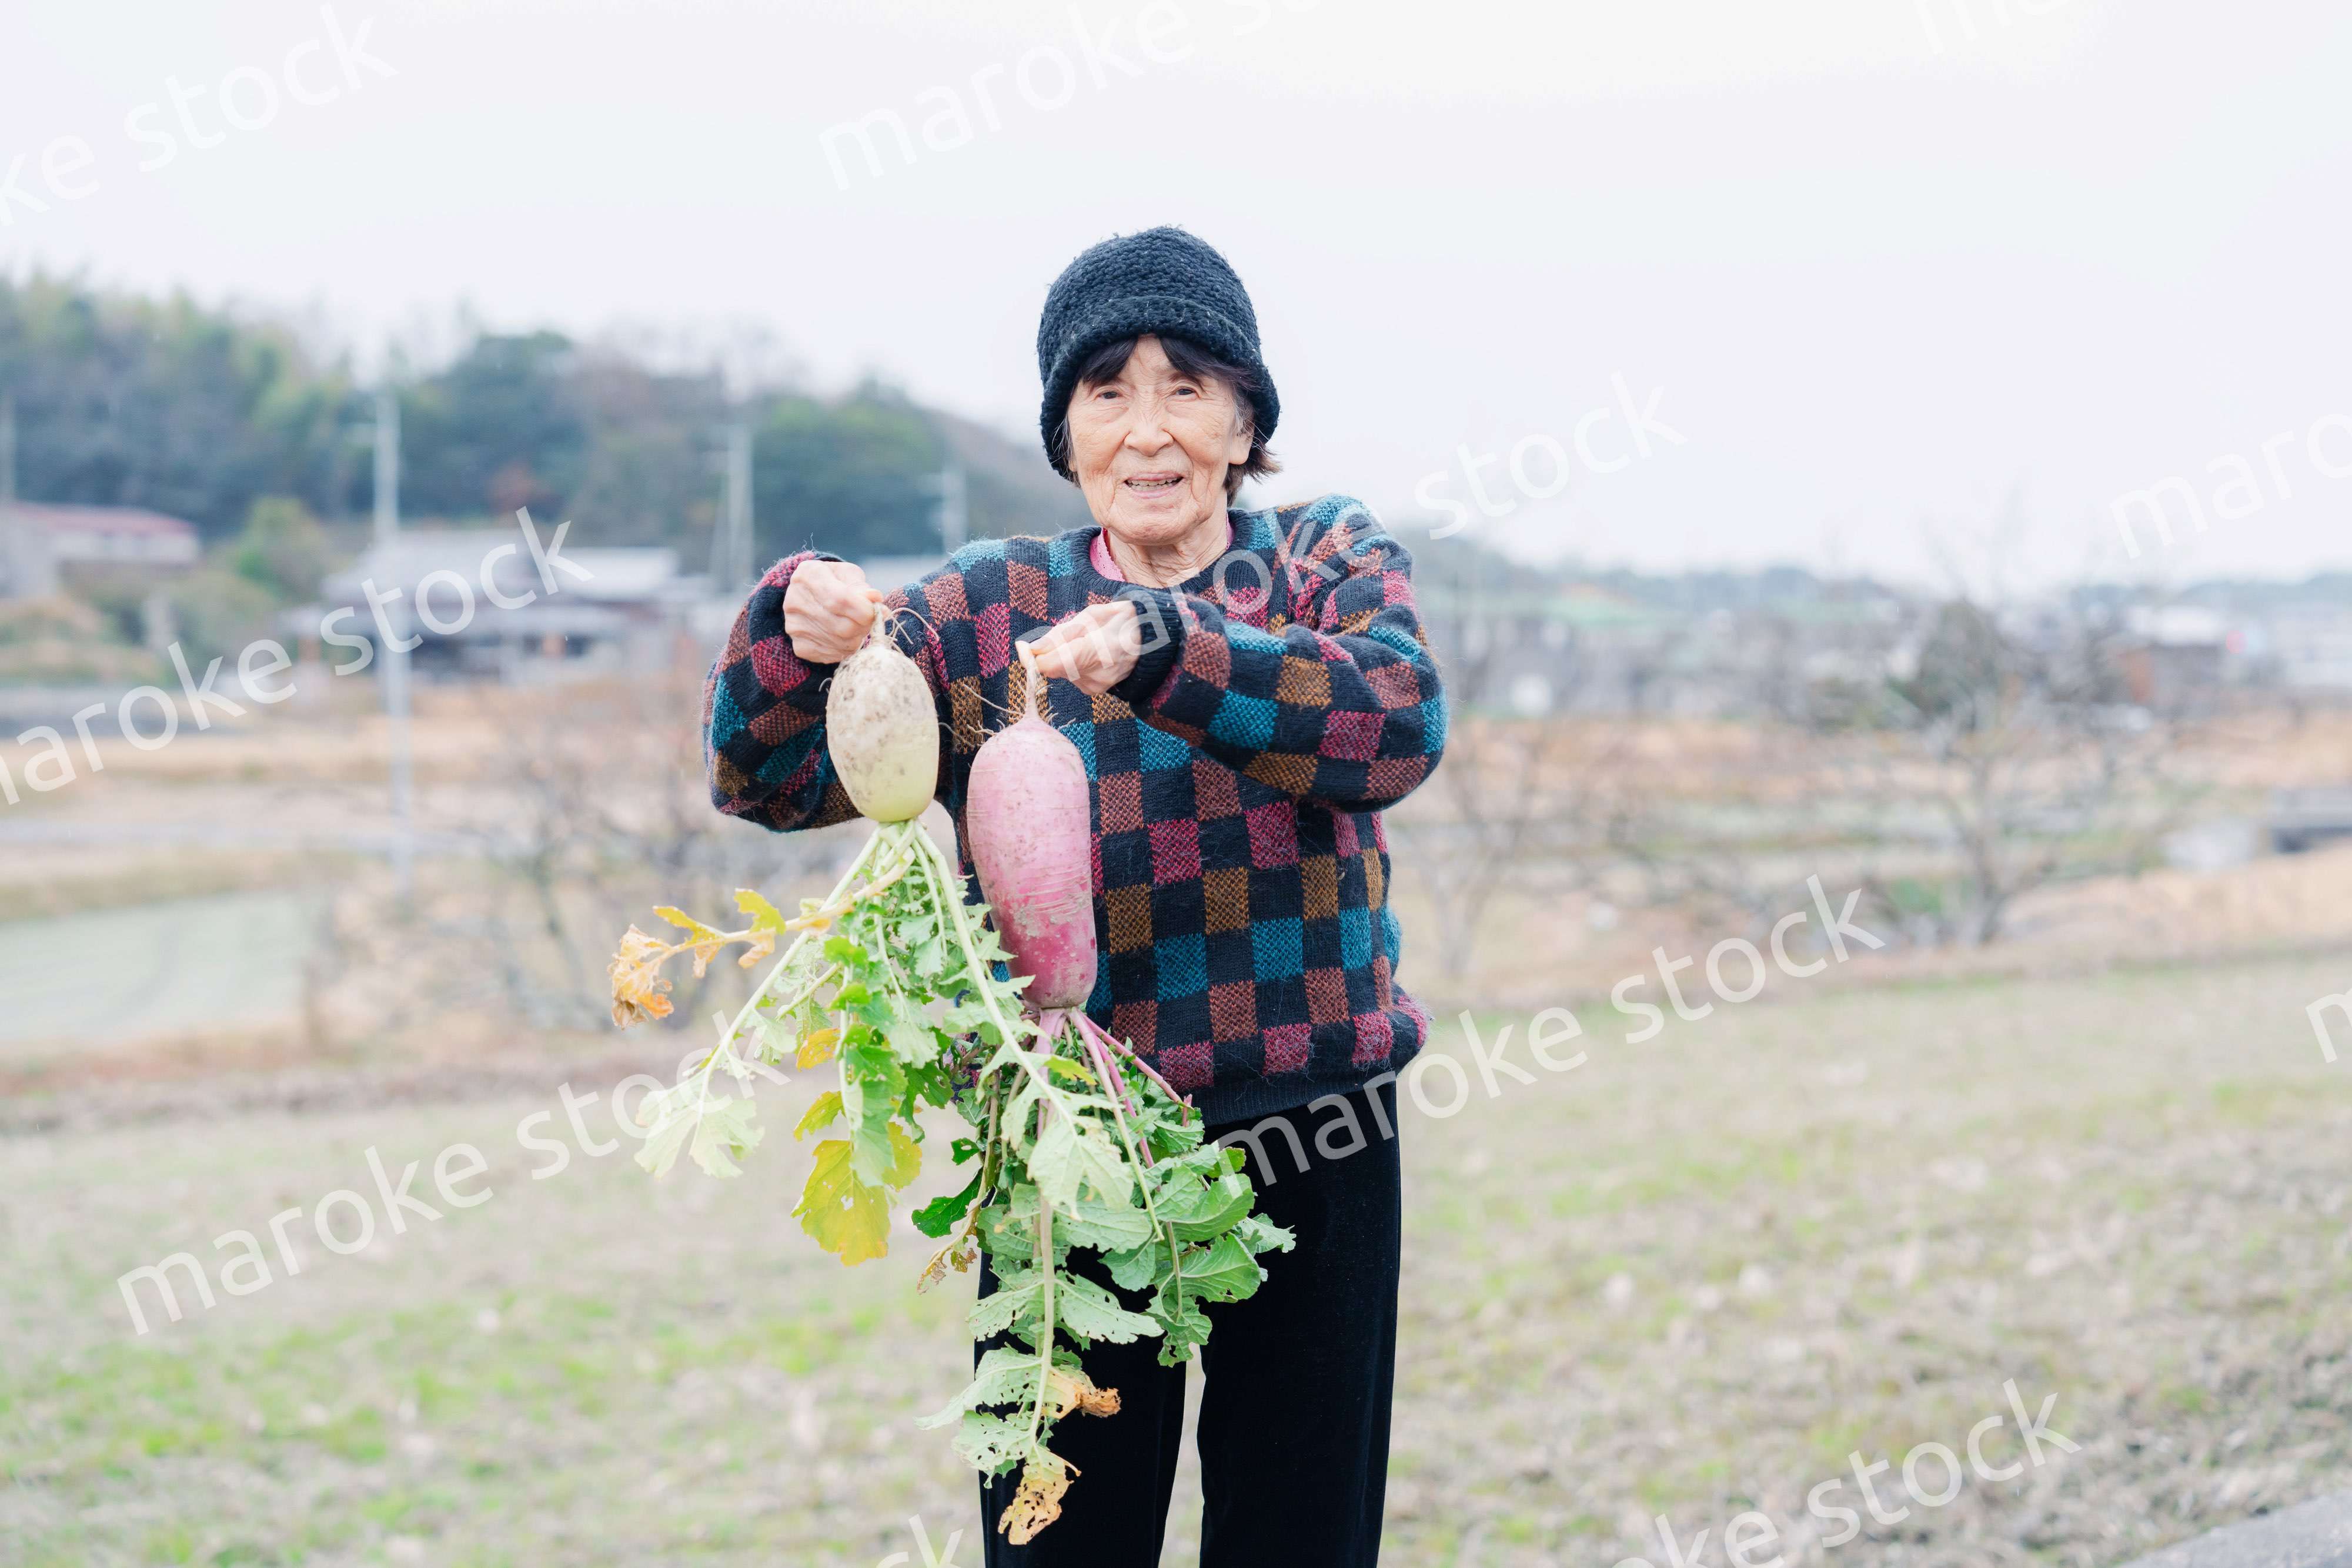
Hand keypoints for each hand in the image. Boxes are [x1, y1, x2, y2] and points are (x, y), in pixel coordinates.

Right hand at [784, 559, 882, 663]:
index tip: (876, 610)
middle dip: (863, 625)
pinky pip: (832, 655)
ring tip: (857, 626)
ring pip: (840, 643)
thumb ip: (863, 588)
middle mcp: (794, 601)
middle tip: (868, 620)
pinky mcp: (799, 646)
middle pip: (841, 626)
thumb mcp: (849, 575)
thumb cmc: (834, 581)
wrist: (809, 595)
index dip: (864, 610)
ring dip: (857, 637)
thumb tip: (878, 604)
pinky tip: (844, 636)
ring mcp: (794, 626)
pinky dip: (845, 649)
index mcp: (808, 575)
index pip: (840, 600)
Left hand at [1027, 601, 1142, 695]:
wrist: (1155, 638)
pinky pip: (1072, 676)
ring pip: (1061, 672)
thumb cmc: (1123, 619)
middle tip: (1069, 635)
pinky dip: (1075, 665)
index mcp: (1098, 651)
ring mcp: (1097, 685)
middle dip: (1051, 652)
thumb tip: (1033, 649)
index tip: (1024, 645)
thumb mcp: (1092, 615)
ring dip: (1064, 657)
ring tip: (1088, 642)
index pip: (1050, 665)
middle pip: (1053, 669)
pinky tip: (1092, 654)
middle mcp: (1097, 674)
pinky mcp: (1096, 691)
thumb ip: (1060, 634)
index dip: (1032, 657)